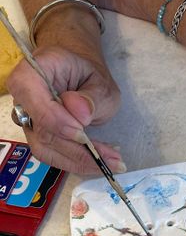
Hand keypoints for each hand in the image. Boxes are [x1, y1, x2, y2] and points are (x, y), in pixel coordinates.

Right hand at [7, 46, 123, 173]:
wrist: (81, 76)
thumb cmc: (89, 75)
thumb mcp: (101, 82)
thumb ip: (92, 97)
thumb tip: (80, 114)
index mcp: (33, 72)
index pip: (35, 100)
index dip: (57, 122)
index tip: (82, 135)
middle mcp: (23, 98)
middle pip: (43, 132)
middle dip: (79, 150)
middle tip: (112, 159)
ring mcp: (28, 120)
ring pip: (46, 150)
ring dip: (80, 161)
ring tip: (111, 163)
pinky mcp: (37, 138)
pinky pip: (53, 156)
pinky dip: (77, 163)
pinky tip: (100, 162)